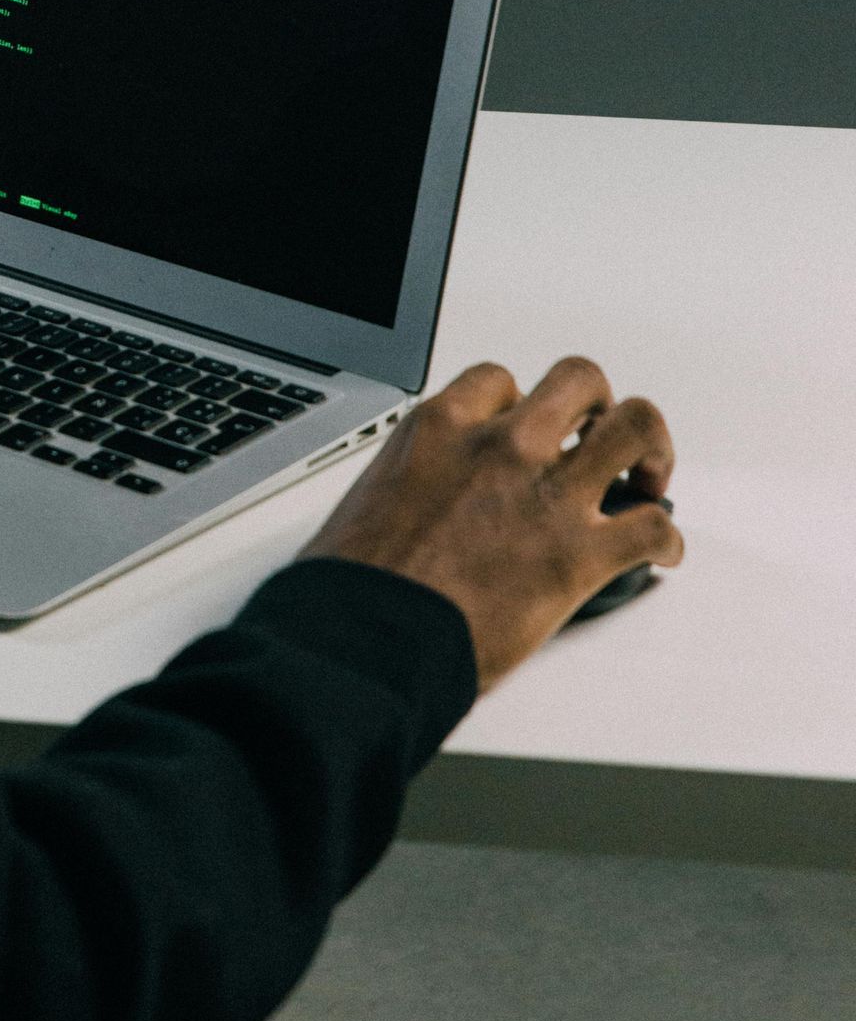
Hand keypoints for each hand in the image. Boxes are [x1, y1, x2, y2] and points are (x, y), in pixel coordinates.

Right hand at [300, 356, 684, 693]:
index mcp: (440, 429)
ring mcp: (547, 495)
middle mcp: (501, 446)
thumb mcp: (371, 498)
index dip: (520, 403)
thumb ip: (414, 482)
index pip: (498, 380)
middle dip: (597, 406)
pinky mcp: (581, 554)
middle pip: (579, 381)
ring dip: (650, 450)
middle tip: (599, 436)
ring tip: (649, 477)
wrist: (366, 640)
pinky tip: (659, 552)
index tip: (526, 428)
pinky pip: (652, 527)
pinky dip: (664, 539)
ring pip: (635, 428)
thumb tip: (426, 502)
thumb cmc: (355, 585)